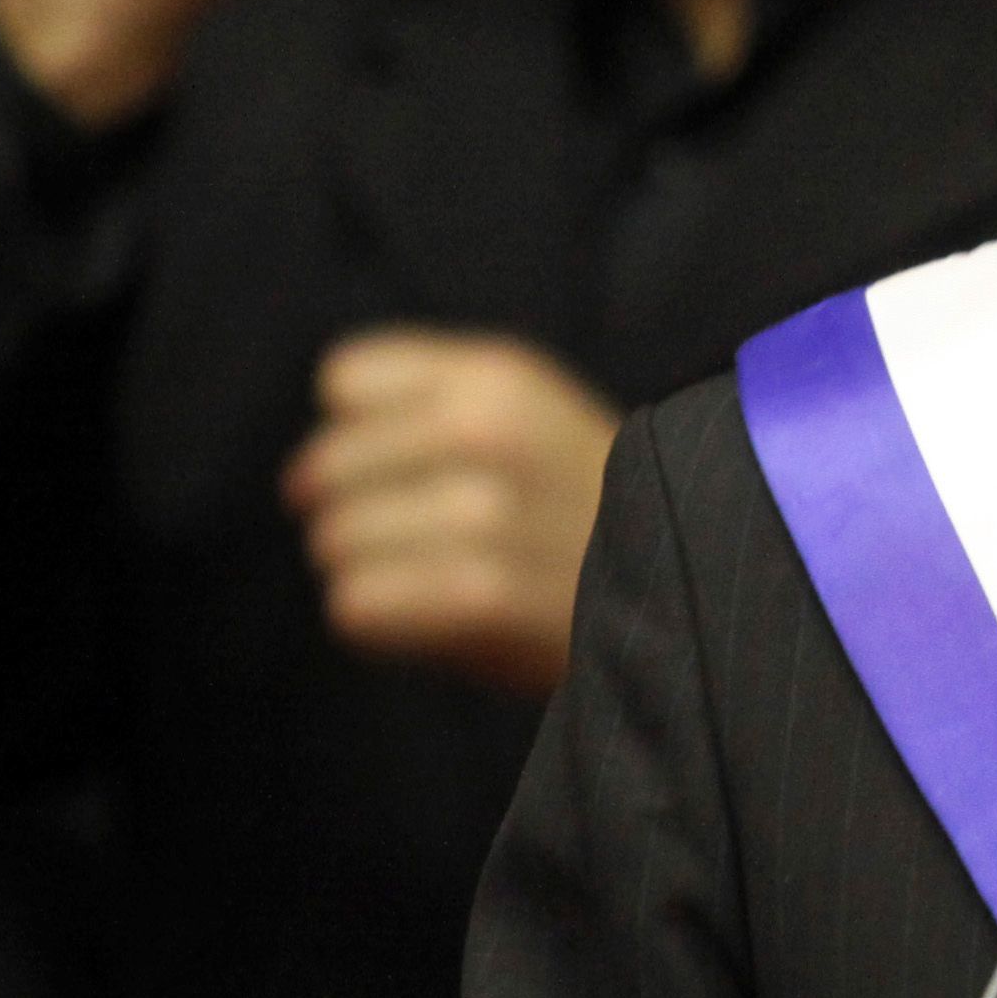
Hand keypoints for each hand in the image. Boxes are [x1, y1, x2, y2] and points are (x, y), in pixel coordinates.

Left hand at [282, 332, 621, 698]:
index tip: (404, 466)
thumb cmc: (596, 507)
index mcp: (499, 375)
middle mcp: (486, 432)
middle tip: (418, 540)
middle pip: (324, 469)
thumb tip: (301, 473)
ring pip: (335, 542)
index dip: (364, 430)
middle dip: (353, 510)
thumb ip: (431, 404)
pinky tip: (438, 618)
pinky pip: (354, 606)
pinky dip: (382, 623)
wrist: (696, 584)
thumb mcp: (536, 414)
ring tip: (438, 581)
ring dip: (371, 572)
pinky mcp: (480, 596)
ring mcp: (484, 514)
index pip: (345, 381)